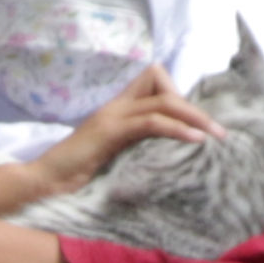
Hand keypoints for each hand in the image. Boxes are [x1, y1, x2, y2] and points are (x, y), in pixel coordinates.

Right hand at [6, 66, 219, 201]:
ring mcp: (112, 116)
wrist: (44, 182)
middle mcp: (116, 105)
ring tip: (215, 136)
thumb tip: (166, 158)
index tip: (196, 124)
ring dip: (194, 117)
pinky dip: (177, 128)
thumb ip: (135, 147)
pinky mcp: (110, 131)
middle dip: (195, 107)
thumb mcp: (113, 157)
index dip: (178, 95)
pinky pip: (151, 121)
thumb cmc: (76, 177)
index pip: (154, 79)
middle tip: (219, 132)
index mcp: (117, 109)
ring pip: (162, 101)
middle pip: (163, 85)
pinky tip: (194, 141)